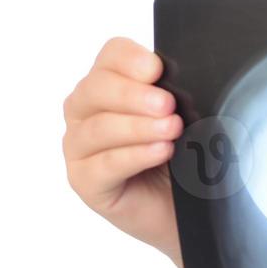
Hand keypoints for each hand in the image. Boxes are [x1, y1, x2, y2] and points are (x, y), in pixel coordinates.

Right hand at [62, 36, 185, 267]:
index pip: (110, 56)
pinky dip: (134, 156)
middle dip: (133, 95)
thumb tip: (176, 82)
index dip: (130, 59)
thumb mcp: (182, 118)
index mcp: (107, 84)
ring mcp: (79, 147)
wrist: (187, 211)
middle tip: (168, 105)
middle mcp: (84, 111)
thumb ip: (171, 95)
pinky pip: (104, 164)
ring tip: (172, 130)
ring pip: (98, 128)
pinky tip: (160, 151)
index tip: (158, 70)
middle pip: (96, 88)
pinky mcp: (85, 182)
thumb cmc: (182, 158)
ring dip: (137, 127)